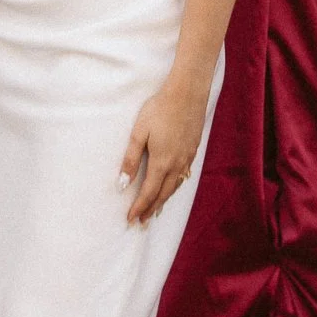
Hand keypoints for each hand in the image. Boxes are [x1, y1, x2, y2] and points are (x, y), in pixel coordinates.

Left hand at [118, 79, 207, 225]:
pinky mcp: (193, 150)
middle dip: (151, 210)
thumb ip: (131, 160)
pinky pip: (184, 177)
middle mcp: (177, 165)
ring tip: (156, 210)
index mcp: (161, 163)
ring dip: (164, 201)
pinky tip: (172, 186)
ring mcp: (187, 158)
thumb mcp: (139, 133)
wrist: (187, 94)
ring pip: (175, 187)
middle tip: (142, 222)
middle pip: (163, 194)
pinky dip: (175, 187)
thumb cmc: (159, 109)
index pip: (148, 193)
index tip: (131, 219)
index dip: (139, 208)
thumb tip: (122, 184)